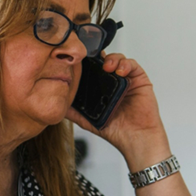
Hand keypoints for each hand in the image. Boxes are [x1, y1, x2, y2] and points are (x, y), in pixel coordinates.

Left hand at [65, 53, 170, 167]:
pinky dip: (125, 64)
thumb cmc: (115, 129)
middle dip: (97, 57)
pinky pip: (132, 65)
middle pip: (103, 60)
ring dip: (111, 59)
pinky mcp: (139, 79)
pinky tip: (120, 71)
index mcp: (100, 87)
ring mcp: (126, 78)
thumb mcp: (86, 120)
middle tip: (91, 60)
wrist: (134, 138)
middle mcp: (112, 81)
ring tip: (106, 67)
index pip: (91, 68)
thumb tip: (56, 104)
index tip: (77, 61)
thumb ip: (72, 111)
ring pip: (117, 59)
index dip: (85, 63)